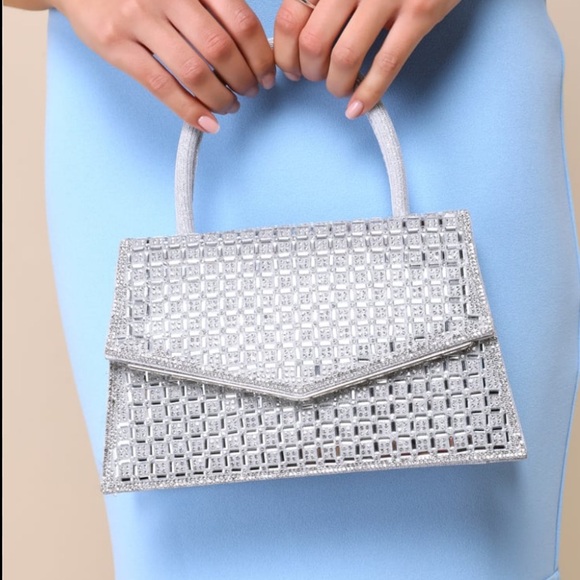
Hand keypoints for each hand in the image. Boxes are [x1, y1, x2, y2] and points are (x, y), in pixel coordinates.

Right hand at [54, 0, 275, 131]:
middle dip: (244, 78)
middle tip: (250, 92)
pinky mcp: (116, 45)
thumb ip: (211, 7)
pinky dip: (190, 111)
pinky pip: (162, 86)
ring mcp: (138, 18)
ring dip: (221, 98)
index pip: (240, 21)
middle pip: (220, 48)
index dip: (260, 54)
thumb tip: (251, 49)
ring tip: (230, 106)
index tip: (267, 74)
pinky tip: (207, 123)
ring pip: (194, 70)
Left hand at [274, 0, 459, 117]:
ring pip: (345, 57)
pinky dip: (369, 94)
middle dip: (311, 73)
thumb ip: (323, 0)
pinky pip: (386, 64)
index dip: (286, 55)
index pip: (289, 20)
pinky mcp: (419, 12)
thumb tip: (297, 43)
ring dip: (337, 85)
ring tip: (341, 89)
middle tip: (319, 77)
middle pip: (313, 44)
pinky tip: (359, 108)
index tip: (293, 69)